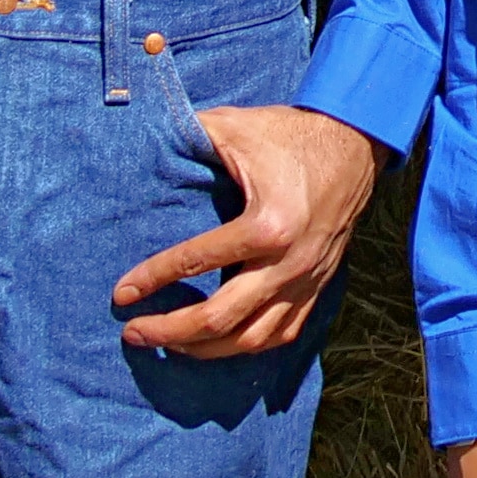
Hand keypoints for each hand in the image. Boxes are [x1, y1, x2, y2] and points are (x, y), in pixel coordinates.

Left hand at [114, 103, 379, 356]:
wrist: (355, 143)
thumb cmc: (290, 135)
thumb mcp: (236, 128)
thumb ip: (189, 137)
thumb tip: (142, 140)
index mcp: (267, 224)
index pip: (196, 262)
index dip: (152, 279)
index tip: (121, 294)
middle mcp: (288, 261)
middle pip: (219, 318)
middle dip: (169, 331)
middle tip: (133, 333)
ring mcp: (306, 280)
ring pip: (250, 338)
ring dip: (203, 349)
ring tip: (169, 345)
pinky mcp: (317, 286)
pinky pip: (281, 334)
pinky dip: (246, 346)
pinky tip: (218, 344)